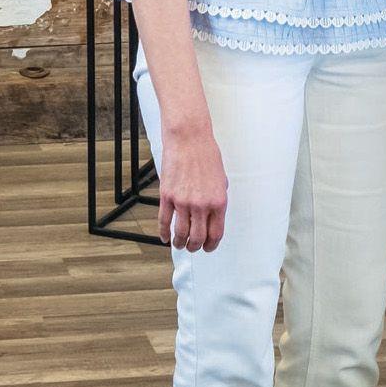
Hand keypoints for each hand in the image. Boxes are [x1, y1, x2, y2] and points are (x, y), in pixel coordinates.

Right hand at [156, 119, 227, 251]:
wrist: (189, 138)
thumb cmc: (206, 154)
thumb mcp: (221, 178)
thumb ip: (218, 197)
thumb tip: (214, 212)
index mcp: (218, 202)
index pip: (216, 233)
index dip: (211, 245)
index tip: (207, 248)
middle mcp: (202, 205)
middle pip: (198, 238)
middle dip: (195, 247)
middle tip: (193, 247)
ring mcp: (183, 202)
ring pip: (180, 233)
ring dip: (180, 243)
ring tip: (179, 244)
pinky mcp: (167, 196)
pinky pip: (164, 221)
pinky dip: (163, 232)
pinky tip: (165, 237)